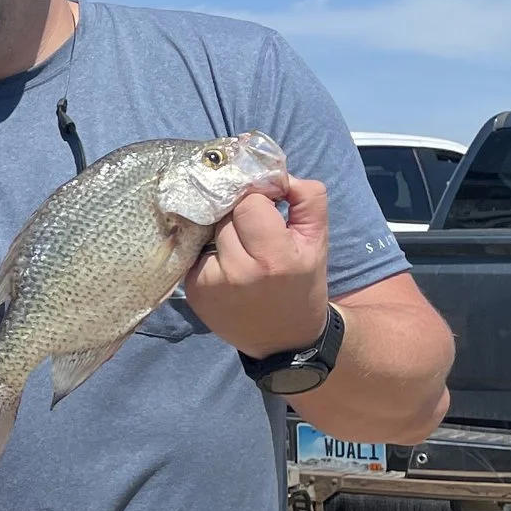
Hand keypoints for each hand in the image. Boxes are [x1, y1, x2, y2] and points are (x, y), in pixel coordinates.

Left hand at [184, 175, 330, 357]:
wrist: (284, 337)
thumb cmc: (302, 282)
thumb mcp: (317, 240)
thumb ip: (308, 198)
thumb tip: (278, 173)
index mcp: (274, 257)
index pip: (248, 203)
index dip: (258, 198)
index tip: (268, 205)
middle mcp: (238, 271)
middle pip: (224, 214)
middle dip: (238, 213)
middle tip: (253, 227)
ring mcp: (210, 283)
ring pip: (207, 230)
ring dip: (221, 230)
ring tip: (240, 247)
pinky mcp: (192, 291)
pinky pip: (195, 251)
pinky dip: (208, 250)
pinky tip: (225, 262)